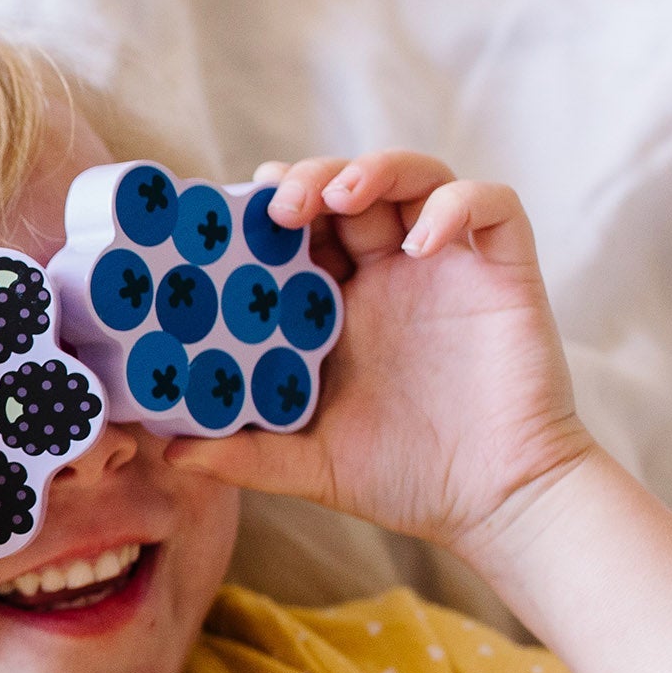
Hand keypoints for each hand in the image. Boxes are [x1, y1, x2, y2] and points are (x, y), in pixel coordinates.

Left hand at [165, 151, 597, 554]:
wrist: (495, 504)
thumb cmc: (401, 480)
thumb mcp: (307, 466)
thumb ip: (242, 455)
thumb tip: (167, 451)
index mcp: (337, 308)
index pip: (297, 233)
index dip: (265, 211)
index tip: (226, 219)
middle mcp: (389, 276)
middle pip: (347, 190)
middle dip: (310, 178)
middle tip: (277, 204)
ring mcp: (446, 268)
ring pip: (415, 177)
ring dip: (376, 169)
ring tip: (339, 196)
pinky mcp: (504, 272)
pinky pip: (492, 205)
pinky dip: (457, 205)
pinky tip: (421, 243)